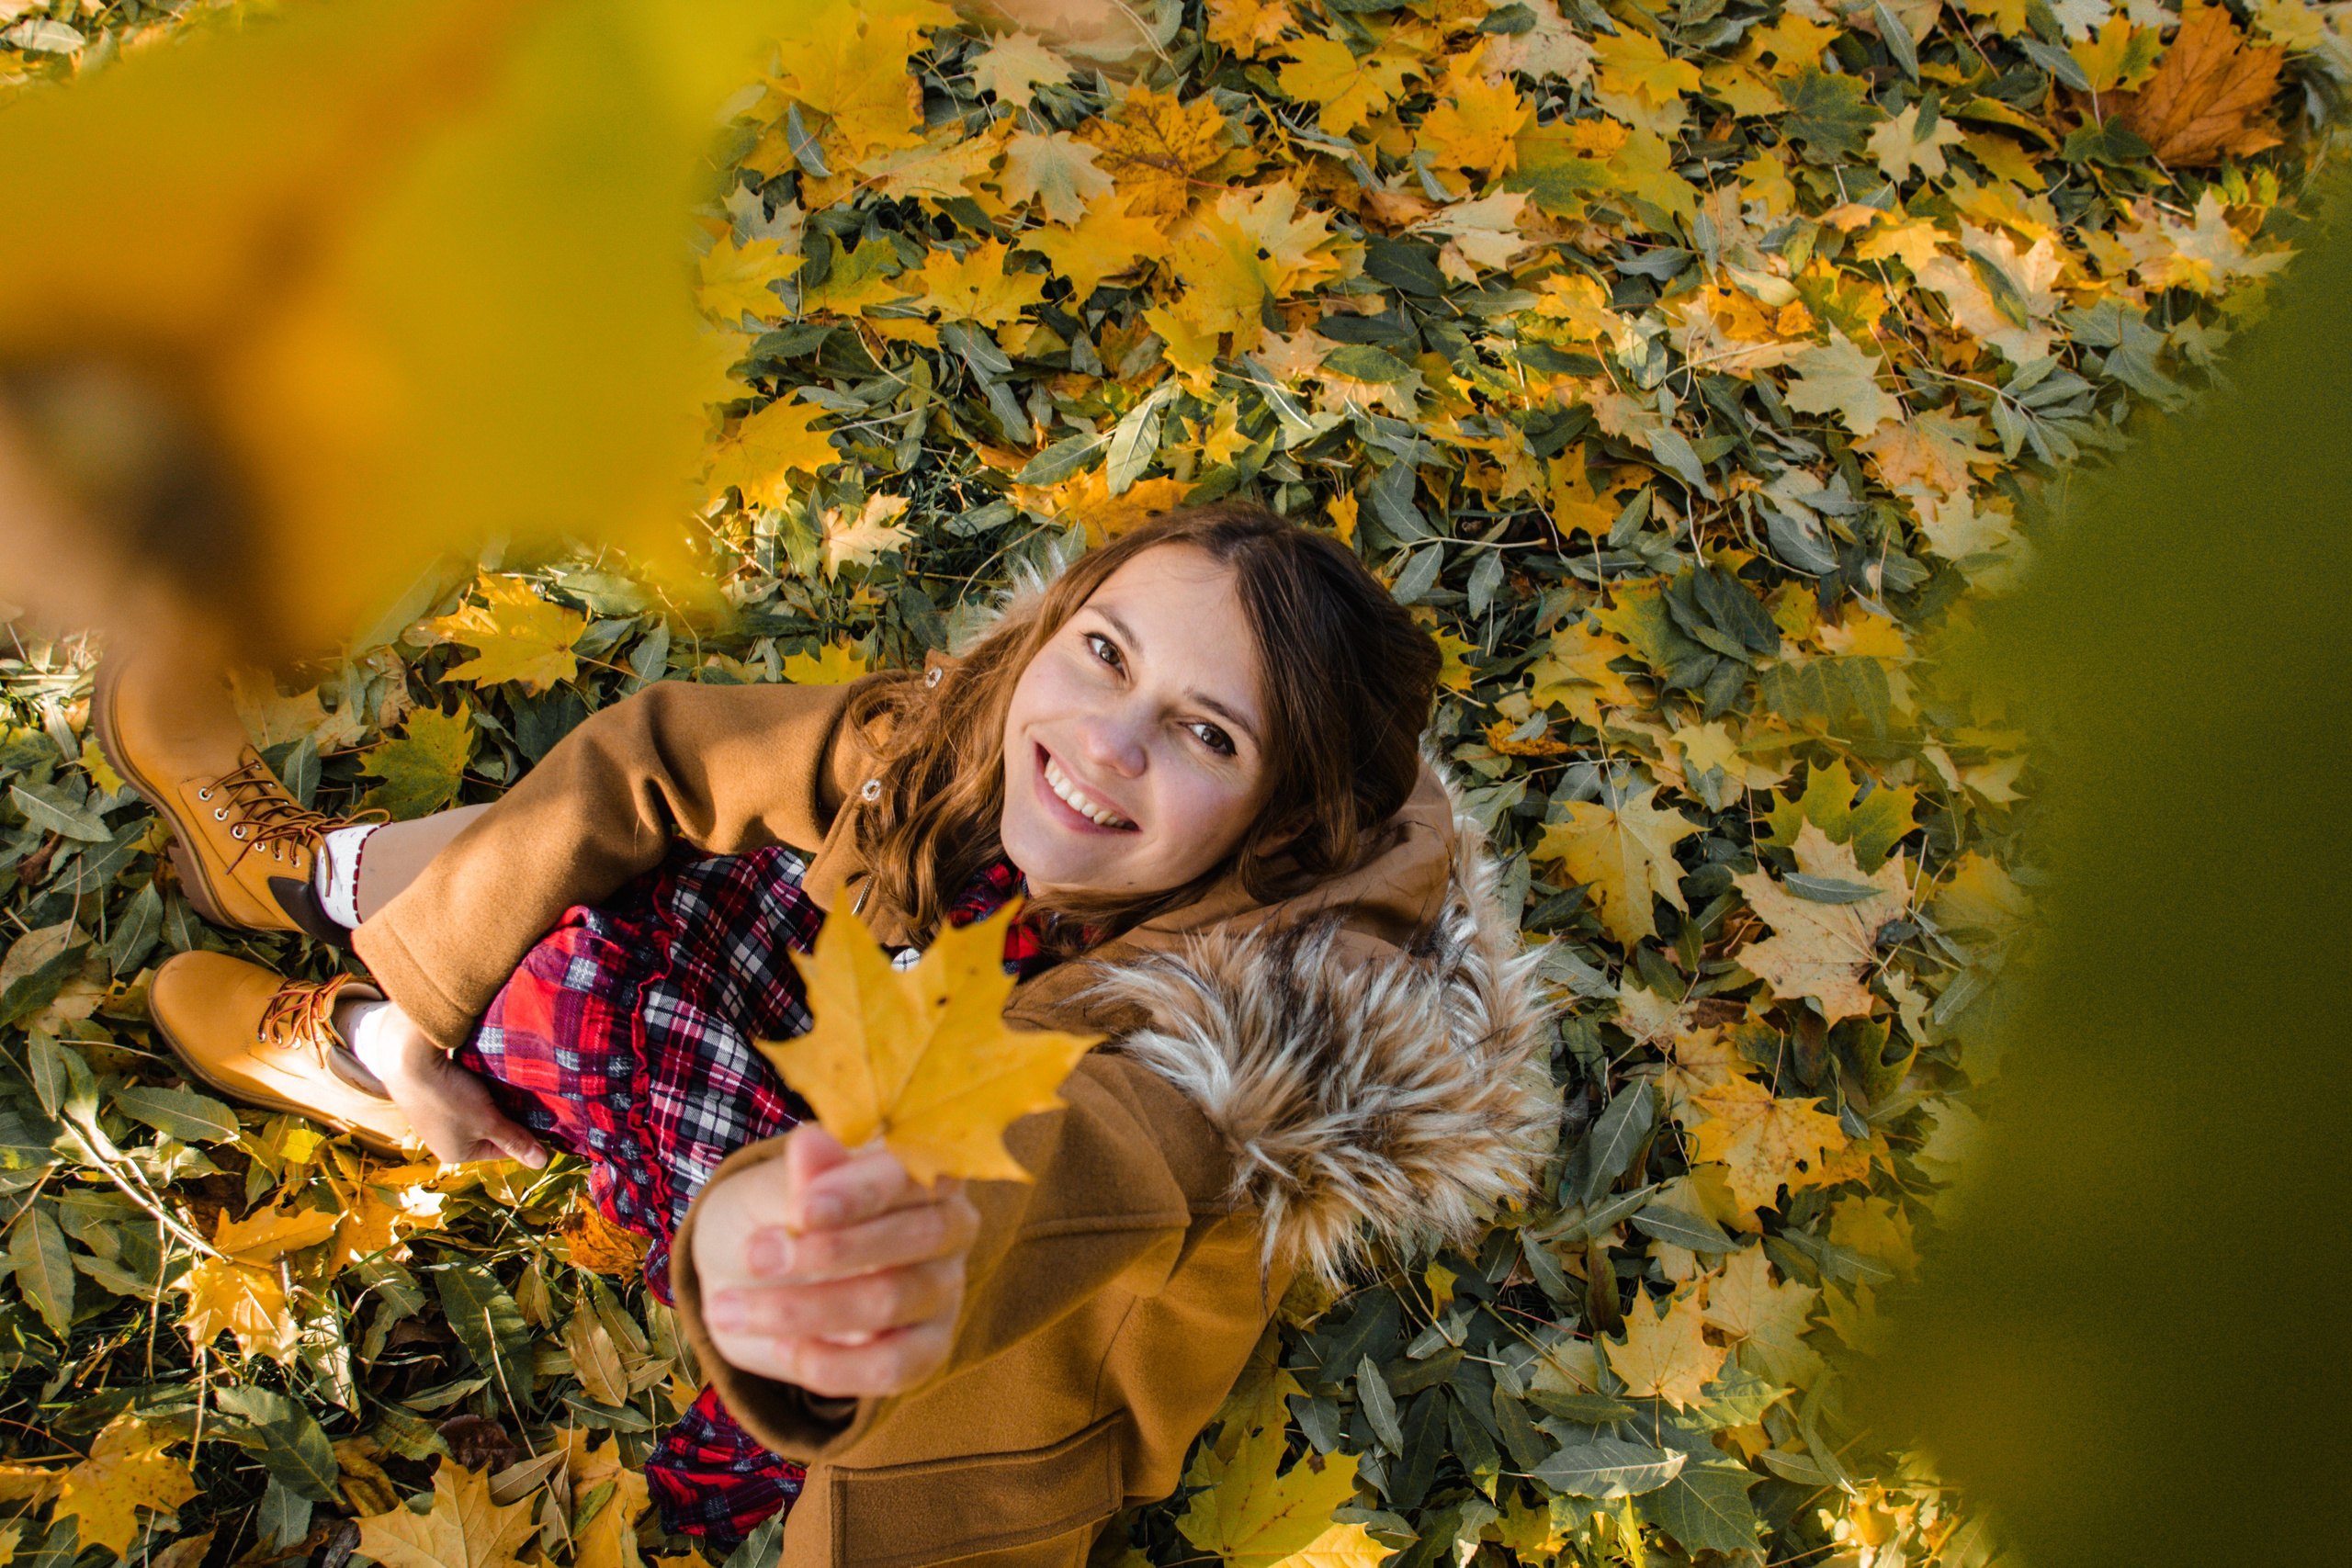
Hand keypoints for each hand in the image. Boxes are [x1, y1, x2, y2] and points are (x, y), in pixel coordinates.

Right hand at [358, 1003, 547, 1166]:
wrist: (406, 1061)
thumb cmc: (449, 1097)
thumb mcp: (488, 1120)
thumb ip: (515, 1140)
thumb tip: (541, 1164)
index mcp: (457, 1154)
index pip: (502, 1149)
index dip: (523, 1132)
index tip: (541, 1114)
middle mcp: (443, 1141)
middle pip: (488, 1130)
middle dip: (506, 1114)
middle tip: (526, 1095)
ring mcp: (435, 1119)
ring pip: (476, 1111)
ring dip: (491, 1099)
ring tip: (505, 1082)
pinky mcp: (430, 1097)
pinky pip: (461, 1097)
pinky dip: (474, 1088)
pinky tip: (483, 1074)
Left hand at [692, 1122, 979, 1399]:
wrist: (751, 1283)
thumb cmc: (770, 1218)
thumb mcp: (767, 1191)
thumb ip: (798, 1177)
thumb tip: (811, 1143)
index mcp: (917, 1168)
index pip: (914, 1171)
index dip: (863, 1191)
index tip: (802, 1210)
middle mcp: (948, 1225)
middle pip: (919, 1236)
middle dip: (829, 1251)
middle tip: (753, 1256)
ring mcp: (942, 1290)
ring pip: (891, 1302)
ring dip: (802, 1309)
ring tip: (728, 1310)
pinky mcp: (927, 1349)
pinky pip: (893, 1366)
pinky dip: (831, 1364)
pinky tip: (783, 1348)